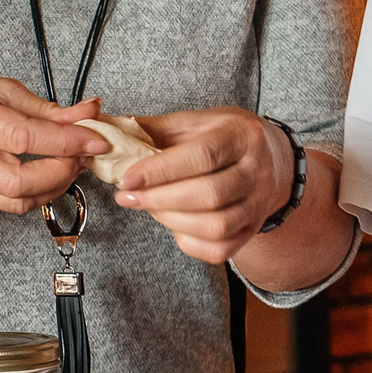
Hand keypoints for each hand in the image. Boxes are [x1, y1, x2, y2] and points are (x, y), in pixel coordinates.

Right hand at [0, 72, 105, 214]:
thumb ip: (42, 107)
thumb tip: (87, 114)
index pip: (23, 136)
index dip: (67, 141)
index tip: (96, 138)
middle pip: (20, 179)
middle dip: (64, 170)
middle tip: (83, 154)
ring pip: (18, 201)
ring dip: (55, 186)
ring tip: (69, 164)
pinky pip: (10, 205)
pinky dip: (38, 193)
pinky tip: (47, 173)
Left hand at [113, 107, 290, 264]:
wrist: (269, 158)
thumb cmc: (222, 137)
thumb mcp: (192, 123)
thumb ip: (150, 130)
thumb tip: (102, 134)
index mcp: (241, 135)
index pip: (202, 156)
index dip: (160, 171)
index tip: (126, 179)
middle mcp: (257, 171)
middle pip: (210, 195)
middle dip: (160, 199)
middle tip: (127, 197)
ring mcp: (259, 204)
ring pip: (216, 226)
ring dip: (172, 221)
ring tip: (149, 207)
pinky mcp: (253, 230)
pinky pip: (221, 250)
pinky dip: (189, 242)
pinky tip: (173, 225)